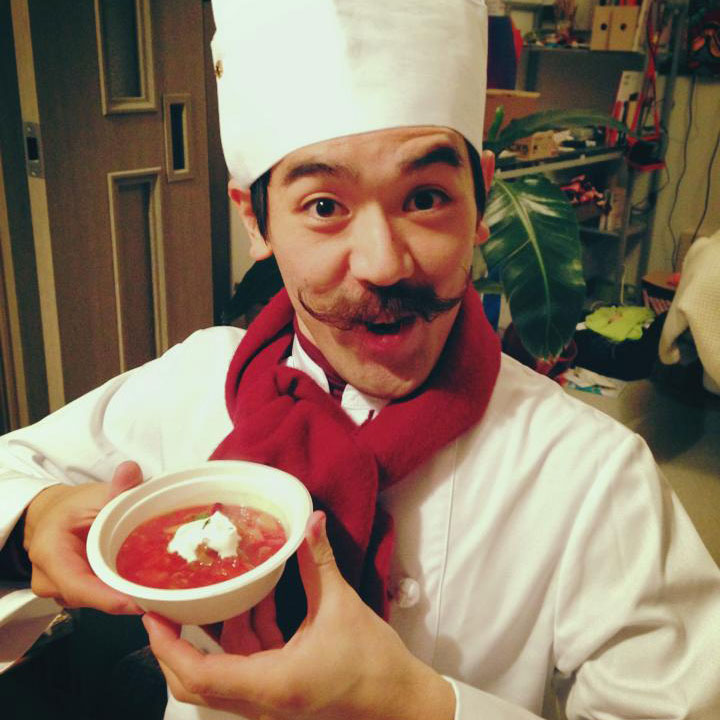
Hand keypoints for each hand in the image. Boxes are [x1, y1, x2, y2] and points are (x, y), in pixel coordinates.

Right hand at [24, 461, 143, 613]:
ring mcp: (60, 591)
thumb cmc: (73, 506)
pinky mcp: (74, 595)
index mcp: (51, 553)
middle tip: (160, 599)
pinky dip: (120, 593)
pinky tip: (146, 589)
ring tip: (158, 594)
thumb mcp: (95, 494)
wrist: (54, 515)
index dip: (108, 598)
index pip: (78, 585)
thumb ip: (116, 487)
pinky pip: (98, 598)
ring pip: (95, 601)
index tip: (137, 603)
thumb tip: (131, 471)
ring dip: (124, 597)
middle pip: (90, 597)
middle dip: (124, 599)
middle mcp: (49, 579)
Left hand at [144, 511, 455, 719]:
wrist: (398, 704)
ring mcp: (269, 701)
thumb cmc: (372, 663)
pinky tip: (257, 599)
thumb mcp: (342, 606)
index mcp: (271, 684)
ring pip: (220, 675)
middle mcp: (262, 701)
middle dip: (174, 648)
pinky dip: (244, 635)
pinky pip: (247, 665)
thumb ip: (320, 562)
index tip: (153, 616)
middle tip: (162, 610)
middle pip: (196, 685)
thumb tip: (312, 520)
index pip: (200, 676)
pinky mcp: (280, 693)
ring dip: (213, 636)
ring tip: (207, 594)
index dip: (169, 648)